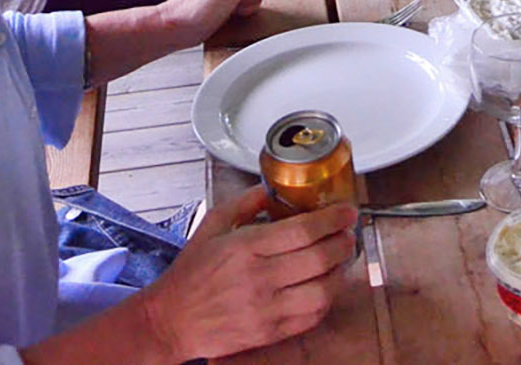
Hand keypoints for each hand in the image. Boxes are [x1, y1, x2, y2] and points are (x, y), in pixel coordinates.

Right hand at [136, 188, 353, 360]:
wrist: (171, 319)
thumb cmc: (192, 273)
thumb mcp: (212, 225)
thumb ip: (245, 202)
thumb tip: (273, 187)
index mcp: (245, 247)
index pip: (303, 230)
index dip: (333, 219)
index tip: (347, 211)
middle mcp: (258, 278)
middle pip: (319, 258)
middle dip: (344, 242)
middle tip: (348, 233)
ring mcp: (265, 309)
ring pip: (322, 290)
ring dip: (339, 272)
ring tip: (340, 259)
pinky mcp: (269, 333)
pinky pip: (311, 317)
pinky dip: (326, 299)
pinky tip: (324, 285)